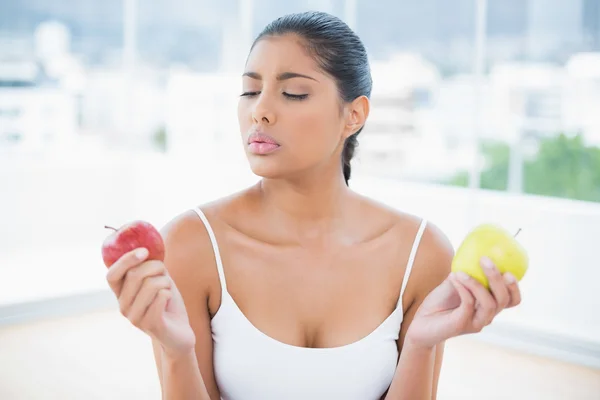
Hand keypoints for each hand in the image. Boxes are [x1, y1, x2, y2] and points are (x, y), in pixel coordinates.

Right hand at [106, 248, 195, 357]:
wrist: (180, 333)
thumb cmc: (168, 303)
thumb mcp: (158, 280)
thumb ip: (150, 266)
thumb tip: (147, 246)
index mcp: (121, 294)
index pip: (112, 275)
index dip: (126, 260)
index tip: (144, 251)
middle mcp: (123, 306)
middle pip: (135, 275)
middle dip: (156, 267)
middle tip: (164, 274)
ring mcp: (134, 317)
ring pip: (151, 284)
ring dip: (165, 282)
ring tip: (167, 292)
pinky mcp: (150, 325)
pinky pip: (161, 297)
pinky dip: (169, 294)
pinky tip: (169, 302)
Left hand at [405, 257, 521, 348]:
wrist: (420, 322)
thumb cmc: (439, 303)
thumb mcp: (454, 283)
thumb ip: (466, 272)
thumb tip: (473, 252)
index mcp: (488, 306)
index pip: (512, 300)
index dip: (514, 287)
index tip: (508, 270)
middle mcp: (486, 316)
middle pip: (504, 300)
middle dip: (497, 278)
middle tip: (485, 260)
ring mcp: (475, 323)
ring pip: (489, 304)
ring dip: (476, 283)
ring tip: (461, 272)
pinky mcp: (461, 325)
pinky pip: (468, 305)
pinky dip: (463, 289)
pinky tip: (454, 278)